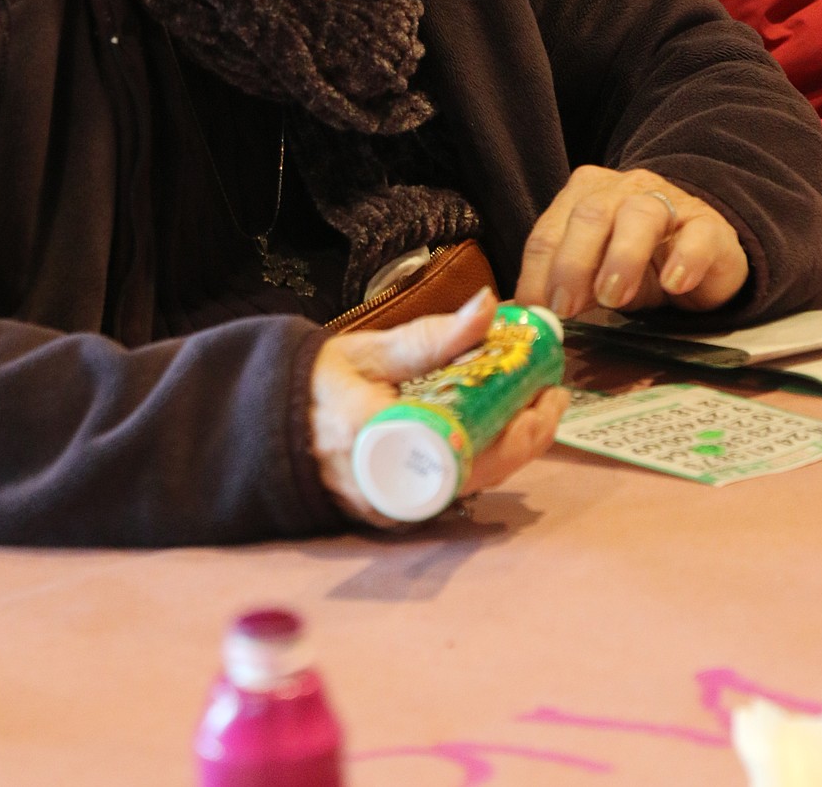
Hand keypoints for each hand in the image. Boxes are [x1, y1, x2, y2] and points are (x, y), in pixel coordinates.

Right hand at [310, 287, 568, 525]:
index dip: (517, 424)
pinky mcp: (396, 514)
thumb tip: (486, 307)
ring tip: (536, 404)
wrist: (268, 424)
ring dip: (511, 445)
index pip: (465, 443)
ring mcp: (392, 509)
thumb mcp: (368, 350)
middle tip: (553, 394)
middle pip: (480, 470)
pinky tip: (501, 426)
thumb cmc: (313, 384)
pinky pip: (454, 490)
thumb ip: (430, 336)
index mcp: (375, 438)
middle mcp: (386, 487)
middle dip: (527, 434)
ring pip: (472, 485)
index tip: (546, 389)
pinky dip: (483, 457)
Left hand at [515, 165, 748, 319]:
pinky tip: (675, 284)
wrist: (704, 254)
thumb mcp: (597, 278)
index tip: (535, 309)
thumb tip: (532, 316)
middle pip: (589, 216)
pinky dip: (684, 259)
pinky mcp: (709, 224)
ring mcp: (668, 201)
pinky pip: (697, 235)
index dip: (538, 271)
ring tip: (614, 298)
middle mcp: (621, 190)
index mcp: (583, 196)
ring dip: (622, 258)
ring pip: (640, 216)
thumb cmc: (640, 265)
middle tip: (565, 307)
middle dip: (572, 263)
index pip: (550, 230)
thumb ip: (568, 289)